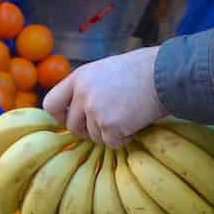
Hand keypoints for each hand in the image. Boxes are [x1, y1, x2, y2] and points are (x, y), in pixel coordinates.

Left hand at [43, 46, 164, 148]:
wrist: (163, 74)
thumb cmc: (139, 71)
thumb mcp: (104, 71)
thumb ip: (87, 88)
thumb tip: (77, 112)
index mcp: (79, 77)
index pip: (50, 103)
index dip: (60, 116)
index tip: (73, 120)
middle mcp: (82, 93)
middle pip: (72, 126)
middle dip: (89, 130)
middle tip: (108, 124)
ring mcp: (95, 110)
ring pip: (94, 137)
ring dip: (110, 133)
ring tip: (128, 115)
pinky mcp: (110, 125)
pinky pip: (112, 143)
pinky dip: (125, 138)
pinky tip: (135, 122)